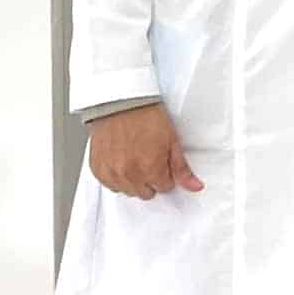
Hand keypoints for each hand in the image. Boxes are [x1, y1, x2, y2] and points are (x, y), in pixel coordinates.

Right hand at [88, 104, 203, 198]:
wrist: (120, 101)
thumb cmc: (145, 115)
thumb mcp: (172, 140)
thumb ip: (182, 168)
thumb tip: (195, 186)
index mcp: (151, 169)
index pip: (165, 188)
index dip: (166, 173)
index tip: (162, 161)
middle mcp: (130, 174)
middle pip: (146, 193)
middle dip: (150, 179)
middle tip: (148, 158)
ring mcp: (112, 172)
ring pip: (128, 191)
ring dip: (133, 180)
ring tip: (134, 158)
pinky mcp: (98, 169)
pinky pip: (109, 184)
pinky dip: (116, 177)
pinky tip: (121, 160)